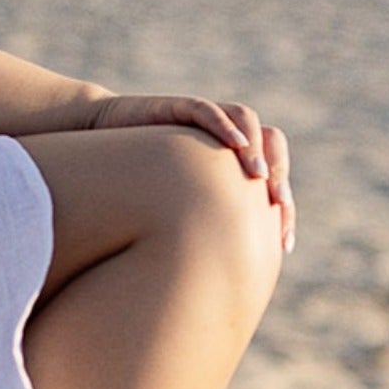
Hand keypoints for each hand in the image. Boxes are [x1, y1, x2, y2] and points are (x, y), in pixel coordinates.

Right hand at [81, 92, 295, 250]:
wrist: (103, 139)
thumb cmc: (140, 182)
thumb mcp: (176, 209)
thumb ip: (201, 229)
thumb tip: (221, 281)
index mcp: (234, 160)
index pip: (275, 175)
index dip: (284, 207)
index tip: (285, 242)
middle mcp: (225, 136)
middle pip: (272, 144)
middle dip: (279, 176)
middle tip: (278, 204)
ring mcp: (205, 117)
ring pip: (247, 122)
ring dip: (257, 150)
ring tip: (259, 177)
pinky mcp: (179, 107)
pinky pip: (206, 110)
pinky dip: (223, 124)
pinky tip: (236, 143)